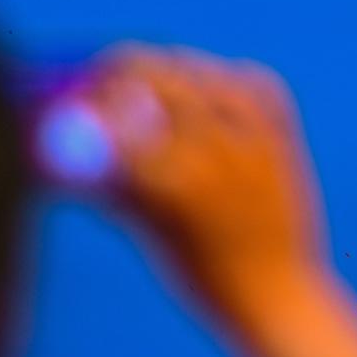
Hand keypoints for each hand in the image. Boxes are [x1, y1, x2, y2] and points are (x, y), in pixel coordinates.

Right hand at [87, 43, 319, 317]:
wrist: (279, 290)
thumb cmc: (201, 271)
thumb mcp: (144, 225)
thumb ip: (110, 176)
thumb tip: (73, 135)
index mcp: (173, 177)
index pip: (109, 110)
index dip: (87, 106)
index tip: (77, 112)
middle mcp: (215, 145)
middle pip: (148, 70)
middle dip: (118, 79)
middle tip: (108, 97)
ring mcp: (255, 129)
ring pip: (194, 66)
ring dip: (169, 78)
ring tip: (161, 109)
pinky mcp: (283, 124)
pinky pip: (246, 76)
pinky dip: (223, 84)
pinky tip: (212, 110)